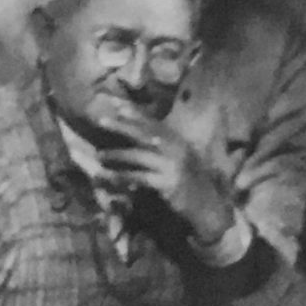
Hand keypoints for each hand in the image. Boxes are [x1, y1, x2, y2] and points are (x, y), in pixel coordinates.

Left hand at [89, 102, 237, 245]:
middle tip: (101, 120)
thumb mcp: (177, 157)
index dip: (133, 111)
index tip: (114, 102)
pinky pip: (140, 177)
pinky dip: (123, 177)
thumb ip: (160, 145)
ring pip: (139, 156)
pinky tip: (110, 177)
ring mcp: (172, 166)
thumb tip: (136, 133)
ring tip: (99, 155)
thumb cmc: (188, 180)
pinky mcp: (168, 183)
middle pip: (144, 134)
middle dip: (122, 126)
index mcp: (176, 140)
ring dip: (117, 155)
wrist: (206, 203)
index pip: (151, 121)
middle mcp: (176, 149)